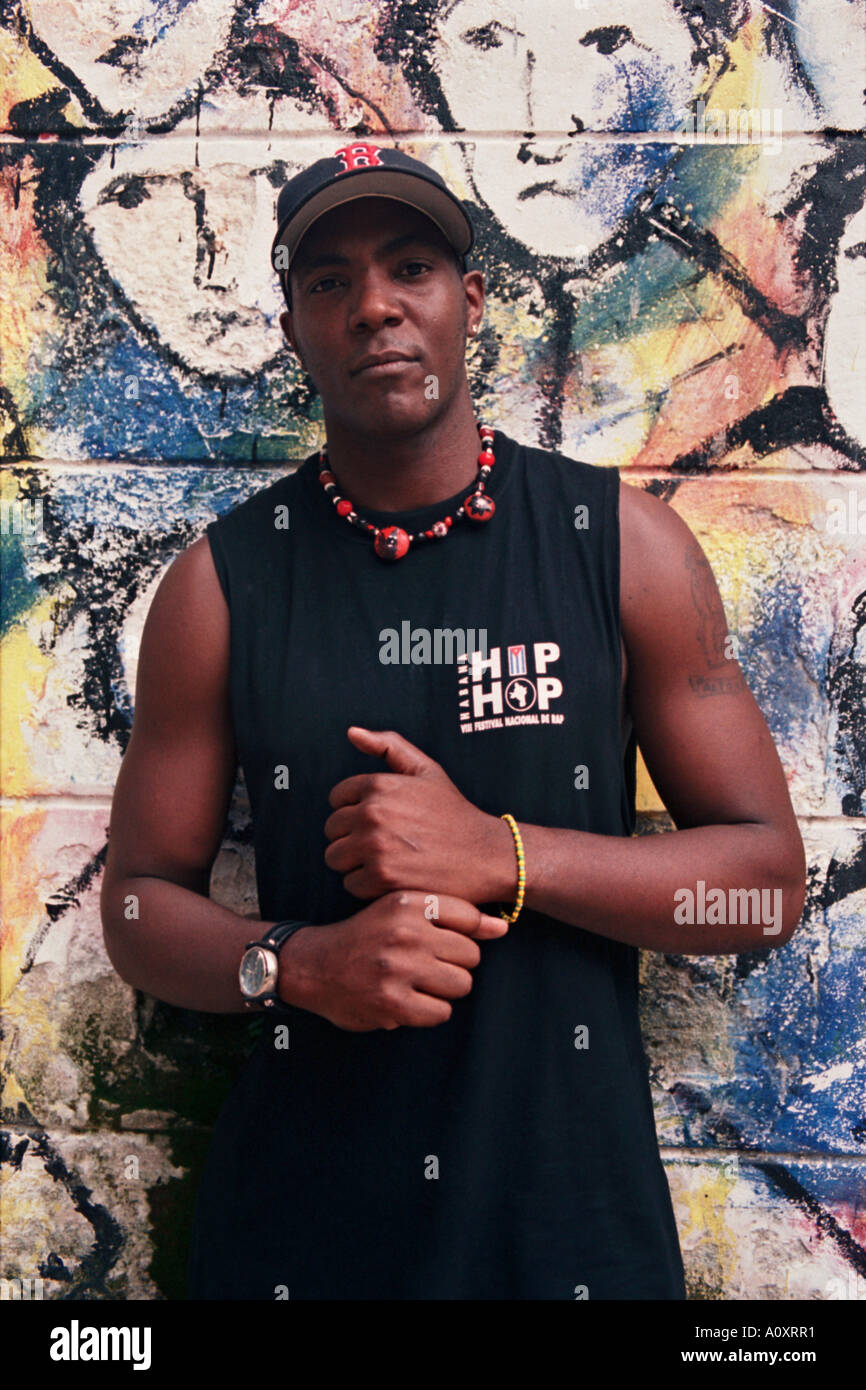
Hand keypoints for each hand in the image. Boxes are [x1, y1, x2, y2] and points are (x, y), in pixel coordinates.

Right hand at [281, 889, 508, 1030]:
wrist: (313, 964)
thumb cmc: (367, 935)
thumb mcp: (401, 909)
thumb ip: (452, 915)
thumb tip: (503, 927)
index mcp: (407, 901)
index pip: (469, 917)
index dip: (465, 933)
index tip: (447, 940)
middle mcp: (405, 931)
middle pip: (471, 955)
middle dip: (455, 963)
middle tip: (428, 964)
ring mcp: (398, 968)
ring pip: (461, 985)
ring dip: (445, 989)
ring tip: (420, 982)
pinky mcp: (392, 1002)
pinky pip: (441, 1012)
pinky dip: (429, 1010)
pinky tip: (409, 999)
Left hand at [323, 726, 514, 903]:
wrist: (485, 855)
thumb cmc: (454, 813)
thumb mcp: (426, 770)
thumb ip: (389, 746)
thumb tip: (352, 732)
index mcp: (379, 784)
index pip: (337, 799)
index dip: (355, 810)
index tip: (379, 821)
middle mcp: (372, 812)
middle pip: (332, 830)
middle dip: (352, 837)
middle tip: (383, 844)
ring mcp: (375, 846)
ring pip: (335, 857)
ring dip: (355, 863)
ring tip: (385, 861)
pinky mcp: (382, 877)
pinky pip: (351, 884)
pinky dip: (367, 886)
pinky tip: (392, 879)